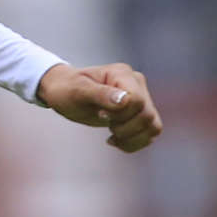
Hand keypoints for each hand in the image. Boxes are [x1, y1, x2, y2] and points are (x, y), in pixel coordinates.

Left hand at [36, 62, 162, 152]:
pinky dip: (135, 142)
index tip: (100, 114)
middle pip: (146, 115)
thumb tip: (125, 100)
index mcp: (122, 74)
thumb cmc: (67, 88)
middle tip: (102, 121)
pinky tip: (116, 141)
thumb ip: (100, 94)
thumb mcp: (77, 91)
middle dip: (124, 127)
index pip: (136, 100)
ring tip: (111, 136)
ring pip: (154, 126)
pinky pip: (151, 132)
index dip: (120, 114)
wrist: (63, 92)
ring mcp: (141, 98)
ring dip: (132, 138)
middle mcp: (137, 83)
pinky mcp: (141, 113)